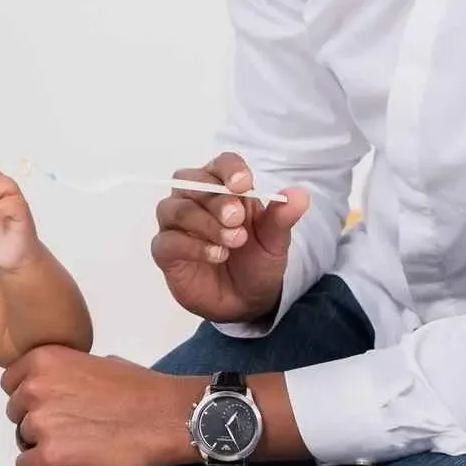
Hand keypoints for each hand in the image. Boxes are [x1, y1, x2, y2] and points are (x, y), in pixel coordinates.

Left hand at [1, 347, 201, 465]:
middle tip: (68, 429)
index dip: (29, 397)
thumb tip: (55, 388)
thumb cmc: (139, 388)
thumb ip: (64, 373)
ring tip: (75, 445)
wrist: (166, 417)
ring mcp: (40, 422)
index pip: (11, 383)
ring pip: (23, 440)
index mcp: (42, 360)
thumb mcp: (94, 363)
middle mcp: (33, 387)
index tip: (50, 406)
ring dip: (42, 445)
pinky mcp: (50, 455)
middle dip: (36, 421)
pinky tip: (68, 464)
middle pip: (15, 413)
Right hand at [150, 152, 311, 323]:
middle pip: (192, 183)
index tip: (244, 184)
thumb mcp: (275, 240)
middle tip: (238, 219)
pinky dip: (192, 246)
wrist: (247, 301)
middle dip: (216, 199)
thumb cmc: (256, 261)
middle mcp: (194, 199)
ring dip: (205, 223)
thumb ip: (282, 217)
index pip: (220, 165)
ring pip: (175, 209)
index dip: (229, 170)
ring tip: (233, 241)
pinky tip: (216, 255)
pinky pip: (167, 241)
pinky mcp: (165, 251)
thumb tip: (300, 195)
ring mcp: (176, 225)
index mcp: (223, 188)